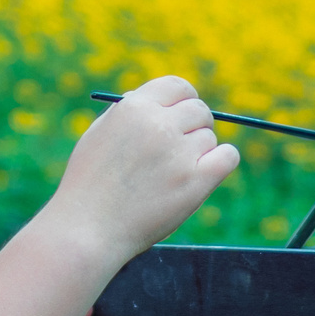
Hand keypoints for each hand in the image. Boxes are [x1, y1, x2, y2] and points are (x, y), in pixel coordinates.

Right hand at [43, 76, 239, 265]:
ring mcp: (179, 153)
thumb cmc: (89, 185)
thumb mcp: (99, 134)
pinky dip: (222, 161)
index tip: (182, 116)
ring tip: (171, 176)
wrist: (87, 229)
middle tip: (180, 149)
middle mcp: (159, 125)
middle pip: (199, 111)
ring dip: (199, 152)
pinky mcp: (195, 182)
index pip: (178, 86)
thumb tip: (163, 101)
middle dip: (193, 126)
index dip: (183, 100)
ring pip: (210, 138)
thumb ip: (130, 112)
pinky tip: (207, 172)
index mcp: (134, 107)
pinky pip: (228, 157)